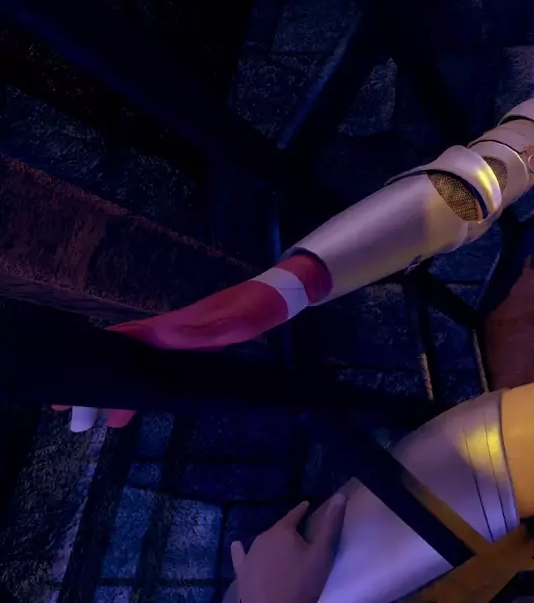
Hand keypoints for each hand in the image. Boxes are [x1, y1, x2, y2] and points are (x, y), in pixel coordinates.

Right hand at [53, 255, 328, 432]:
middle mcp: (171, 333)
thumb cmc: (260, 306)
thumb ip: (207, 330)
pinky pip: (163, 369)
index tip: (68, 386)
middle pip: (125, 358)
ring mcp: (183, 341)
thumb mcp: (238, 321)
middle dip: (100, 385)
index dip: (94, 359)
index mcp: (172, 327)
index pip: (122, 341)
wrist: (283, 294)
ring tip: (105, 421)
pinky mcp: (197, 348)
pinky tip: (146, 403)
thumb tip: (169, 335)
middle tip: (72, 414)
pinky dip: (148, 387)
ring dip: (124, 390)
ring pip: (143, 367)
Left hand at [231, 495, 346, 602]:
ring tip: (282, 548)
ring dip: (273, 542)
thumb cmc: (302, 583)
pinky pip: (240, 555)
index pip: (295, 513)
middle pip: (280, 528)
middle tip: (302, 538)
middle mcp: (262, 538)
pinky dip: (241, 550)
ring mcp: (249, 555)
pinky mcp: (241, 571)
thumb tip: (340, 495)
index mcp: (282, 530)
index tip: (309, 507)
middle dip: (290, 530)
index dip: (304, 510)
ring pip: (263, 541)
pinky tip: (237, 546)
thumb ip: (331, 524)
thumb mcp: (322, 553)